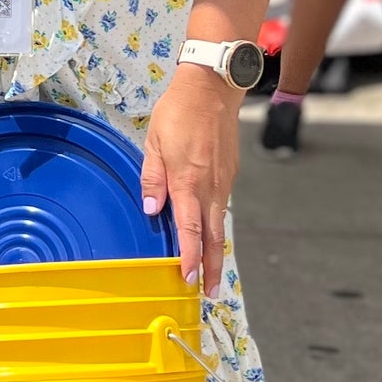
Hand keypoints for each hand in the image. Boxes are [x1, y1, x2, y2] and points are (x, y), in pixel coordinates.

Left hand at [141, 67, 241, 294]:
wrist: (212, 88)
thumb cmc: (178, 113)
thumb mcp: (153, 144)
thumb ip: (152, 179)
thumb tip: (151, 210)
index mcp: (189, 181)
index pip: (191, 229)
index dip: (191, 257)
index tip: (190, 279)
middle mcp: (211, 186)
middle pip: (214, 236)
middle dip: (213, 267)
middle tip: (210, 293)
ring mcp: (224, 181)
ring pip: (221, 224)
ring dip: (218, 251)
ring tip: (214, 273)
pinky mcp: (229, 174)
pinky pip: (223, 206)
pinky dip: (218, 227)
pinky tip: (212, 235)